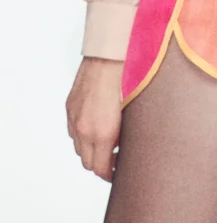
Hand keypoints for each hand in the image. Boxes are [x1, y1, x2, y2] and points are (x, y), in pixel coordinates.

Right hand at [66, 56, 123, 182]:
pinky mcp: (70, 107)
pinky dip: (82, 135)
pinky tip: (94, 127)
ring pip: (78, 148)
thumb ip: (124, 134)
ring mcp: (75, 118)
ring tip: (105, 143)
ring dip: (90, 150)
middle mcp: (85, 129)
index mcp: (103, 133)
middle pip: (87, 162)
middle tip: (114, 160)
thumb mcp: (131, 112)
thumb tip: (123, 146)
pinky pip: (72, 131)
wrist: (109, 55)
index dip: (109, 174)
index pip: (100, 168)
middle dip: (100, 165)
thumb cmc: (127, 80)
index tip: (118, 172)